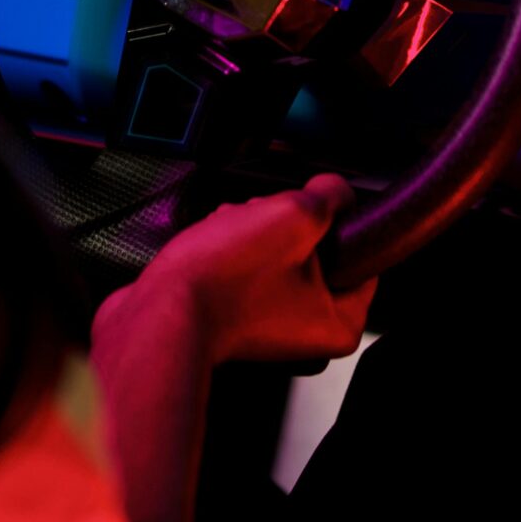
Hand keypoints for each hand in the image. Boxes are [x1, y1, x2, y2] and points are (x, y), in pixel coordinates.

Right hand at [124, 174, 374, 367]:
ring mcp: (268, 323)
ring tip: (233, 238)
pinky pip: (245, 264)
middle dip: (285, 226)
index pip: (363, 258)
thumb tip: (337, 191)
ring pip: (276, 250)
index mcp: (338, 322)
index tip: (315, 212)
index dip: (338, 223)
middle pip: (315, 250)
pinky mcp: (234, 313)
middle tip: (265, 229)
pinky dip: (229, 248)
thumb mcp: (294, 216)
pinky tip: (215, 249)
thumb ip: (329, 196)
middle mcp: (307, 330)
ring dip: (253, 230)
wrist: (157, 312)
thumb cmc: (221, 281)